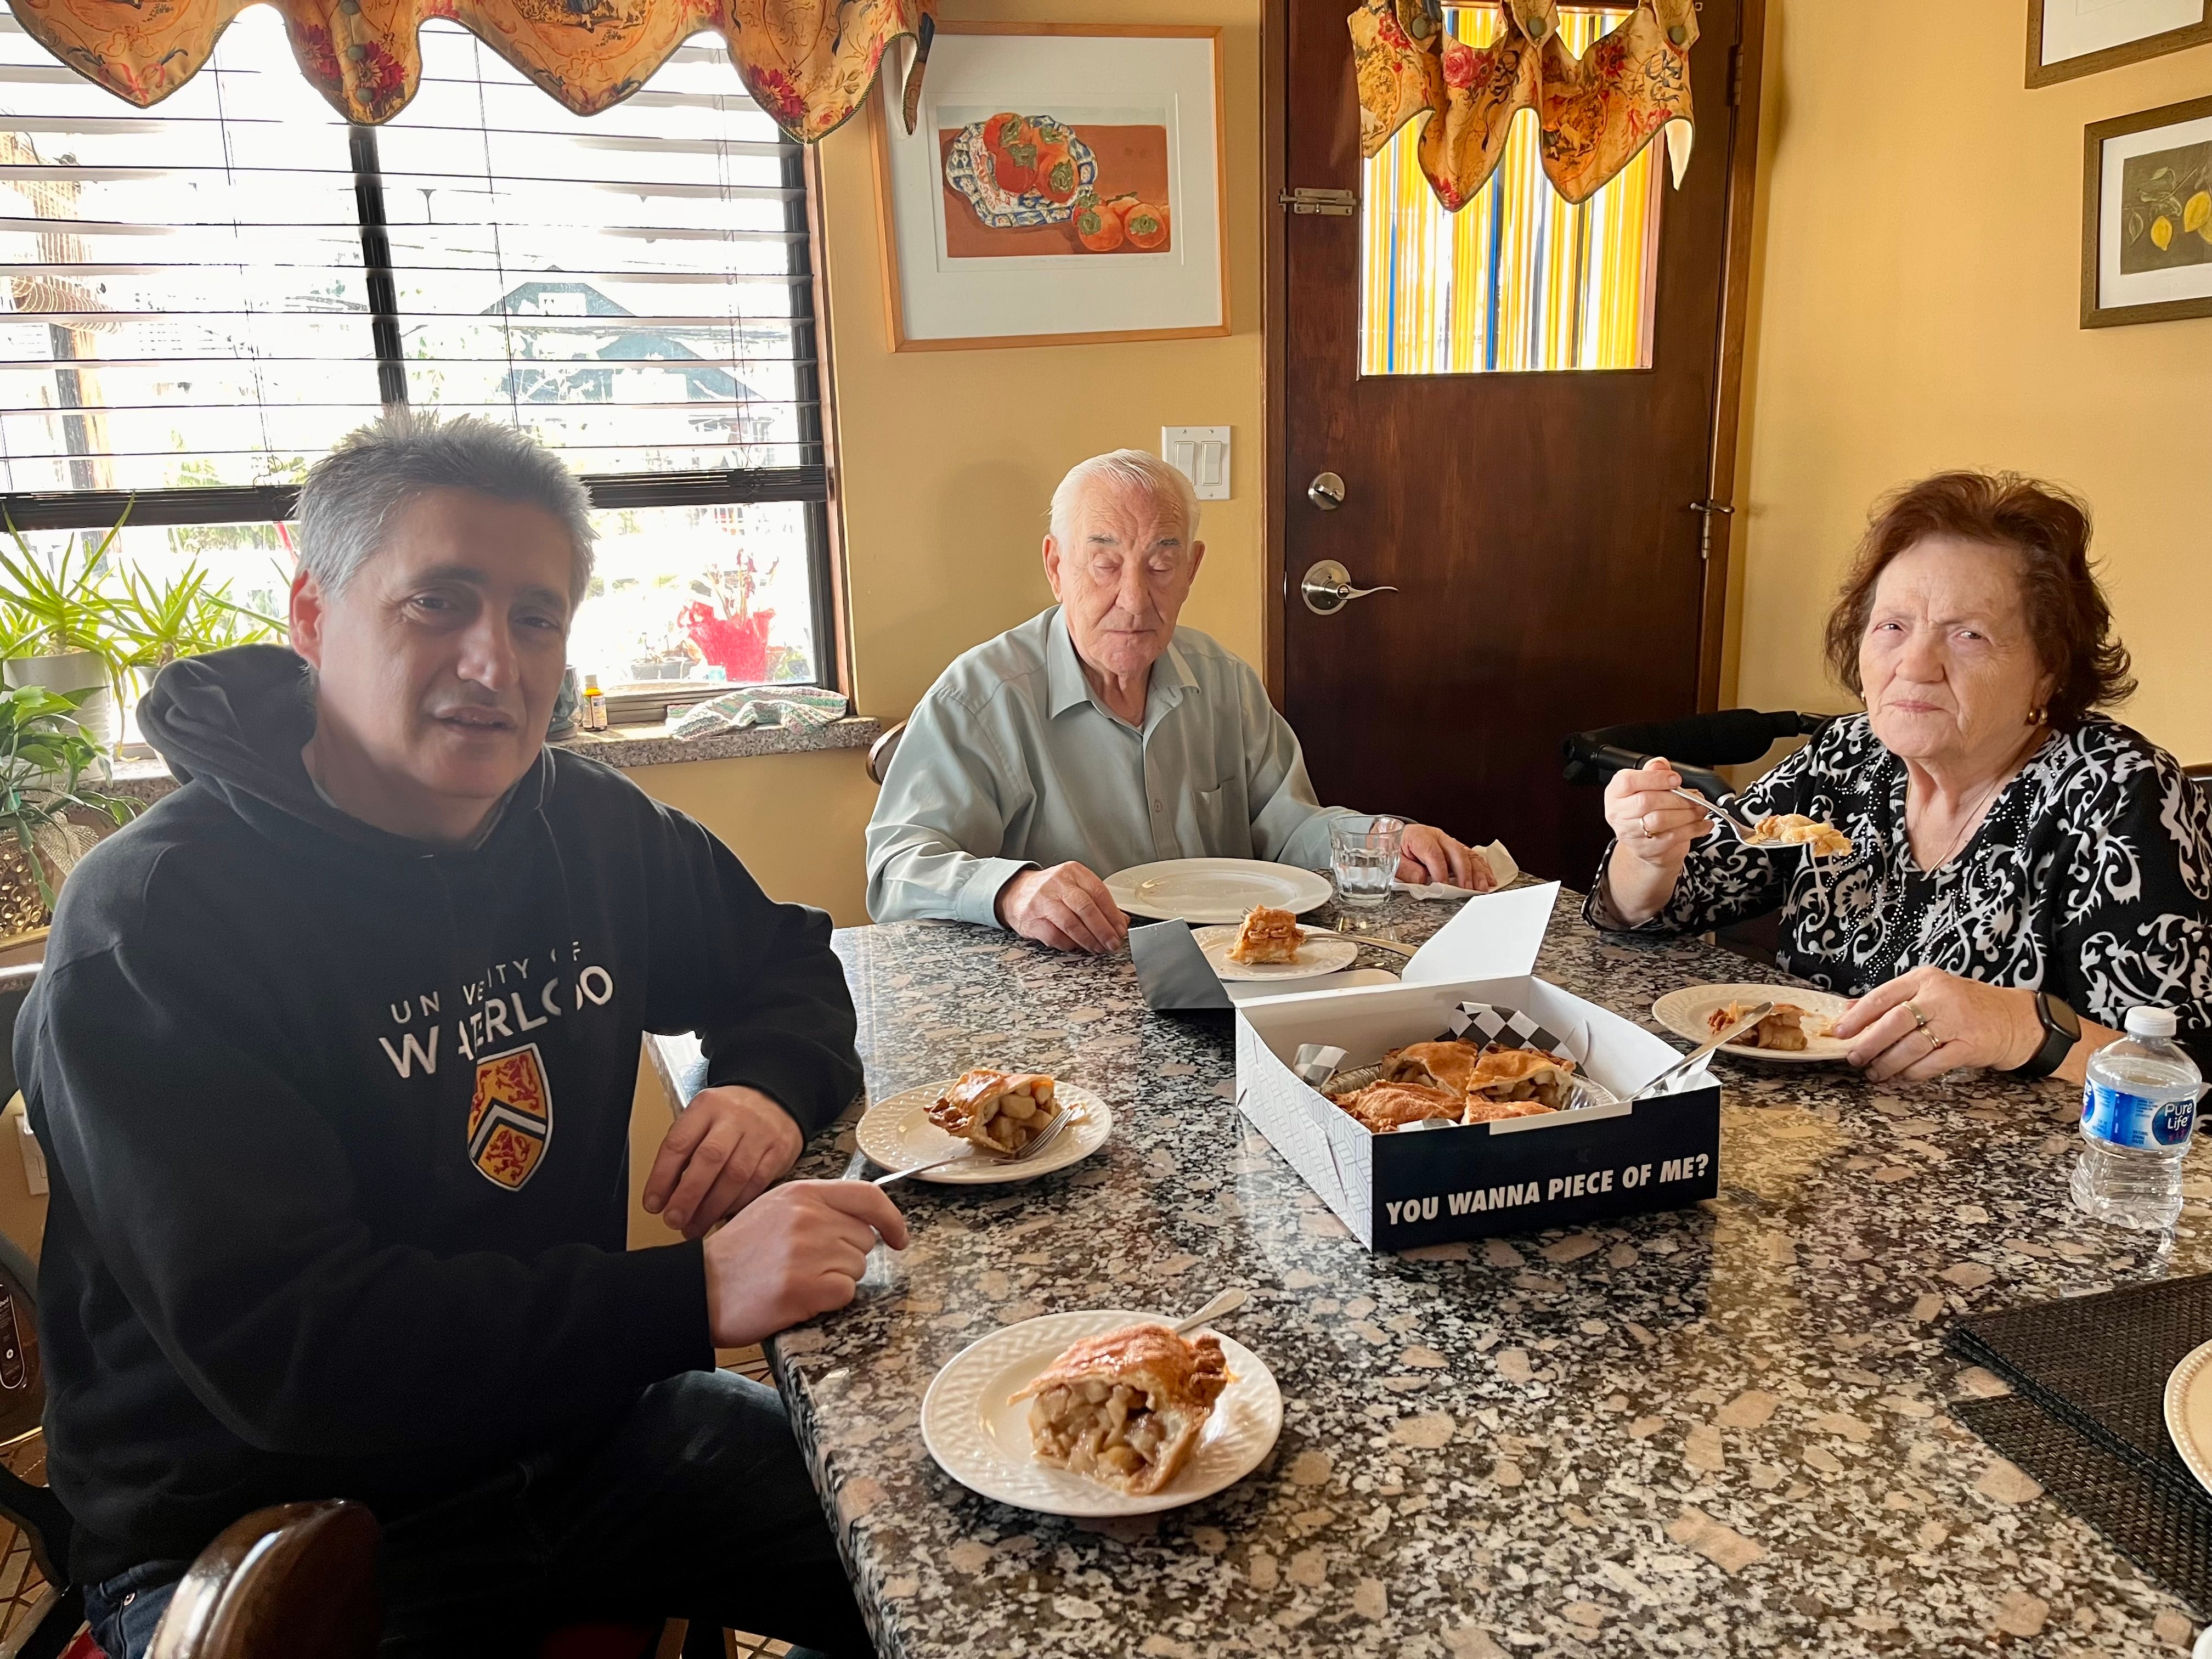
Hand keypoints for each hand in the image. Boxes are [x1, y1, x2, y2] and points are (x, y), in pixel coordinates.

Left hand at [644, 1085, 804, 1238]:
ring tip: (695, 1226)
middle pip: (709, 1159)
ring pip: (735, 1175)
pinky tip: (722, 1214)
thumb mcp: (701, 1119)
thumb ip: (684, 1151)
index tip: (653, 1203)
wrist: (774, 1099)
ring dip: (712, 1208)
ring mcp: (760, 1134)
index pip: (679, 1142)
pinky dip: (736, 1204)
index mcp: (706, 1107)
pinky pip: (757, 1183)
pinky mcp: (779, 1152)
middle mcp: (734, 1117)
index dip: (662, 1177)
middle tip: (674, 1219)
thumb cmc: (729, 1116)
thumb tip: (665, 1194)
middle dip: (688, 1195)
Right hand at [702, 1180, 909, 1347]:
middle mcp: (809, 1217)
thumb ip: (818, 1206)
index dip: (892, 1220)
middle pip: (865, 1240)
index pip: (869, 1197)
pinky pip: (845, 1294)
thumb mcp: (775, 1209)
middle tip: (808, 1264)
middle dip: (846, 1256)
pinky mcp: (805, 1288)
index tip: (898, 1238)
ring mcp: (807, 1252)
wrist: (702, 1288)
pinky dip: (828, 1301)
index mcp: (802, 1193)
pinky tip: (799, 1296)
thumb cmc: (740, 1253)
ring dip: (835, 1279)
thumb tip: (864, 1218)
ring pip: (857, 1268)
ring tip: (798, 1279)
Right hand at [996, 862, 1127, 953]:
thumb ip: (1098, 902)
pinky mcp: (1031, 919)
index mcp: (1073, 872)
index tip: (1120, 929)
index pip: (1098, 892)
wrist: (1016, 892)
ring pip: (1071, 924)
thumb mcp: (1076, 887)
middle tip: (1112, 943)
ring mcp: (1042, 901)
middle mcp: (1057, 883)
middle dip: (1103, 930)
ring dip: (1088, 940)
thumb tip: (1120, 922)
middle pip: (1086, 908)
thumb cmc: (1051, 891)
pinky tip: (1077, 946)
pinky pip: (1055, 936)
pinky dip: (1069, 944)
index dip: (1112, 914)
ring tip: (1098, 948)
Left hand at [1396, 825, 1495, 891]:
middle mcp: (1437, 837)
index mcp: (1420, 836)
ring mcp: (1448, 842)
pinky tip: (1488, 878)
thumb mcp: (1394, 859)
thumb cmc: (1395, 849)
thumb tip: (1422, 879)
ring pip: (1467, 854)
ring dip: (1477, 871)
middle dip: (1464, 872)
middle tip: (1467, 888)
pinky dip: (1482, 868)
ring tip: (1482, 886)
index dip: (1440, 871)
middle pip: (1456, 852)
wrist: (1396, 837)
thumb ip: (1406, 869)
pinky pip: (1472, 856)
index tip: (1443, 886)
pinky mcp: (1455, 848)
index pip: (1434, 854)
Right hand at [1602, 757, 1711, 869]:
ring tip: (1700, 810)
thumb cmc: (1647, 810)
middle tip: (1694, 797)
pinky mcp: (1645, 850)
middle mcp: (1618, 814)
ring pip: (1660, 820)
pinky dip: (1693, 829)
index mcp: (1615, 793)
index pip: (1628, 781)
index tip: (1676, 779)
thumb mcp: (1646, 787)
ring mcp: (1630, 834)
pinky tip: (1702, 824)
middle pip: (1646, 801)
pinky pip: (1672, 837)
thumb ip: (1653, 773)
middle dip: (1676, 797)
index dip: (1655, 778)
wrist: (1645, 845)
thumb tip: (1660, 764)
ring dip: (1687, 814)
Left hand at [1829, 965, 2043, 1083]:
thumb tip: (1848, 1011)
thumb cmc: (1965, 1006)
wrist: (2015, 1019)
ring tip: (1874, 1073)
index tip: (1839, 1033)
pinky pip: (1933, 1063)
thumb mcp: (1929, 993)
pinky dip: (1913, 1074)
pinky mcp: (1970, 1045)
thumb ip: (1891, 1001)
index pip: (1881, 996)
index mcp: (1924, 979)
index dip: (1857, 1017)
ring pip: (1911, 1046)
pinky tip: (1901, 1078)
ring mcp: (1956, 1021)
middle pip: (1893, 1022)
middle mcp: (1939, 996)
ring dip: (1887, 1063)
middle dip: (1869, 1044)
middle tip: (1854, 1058)